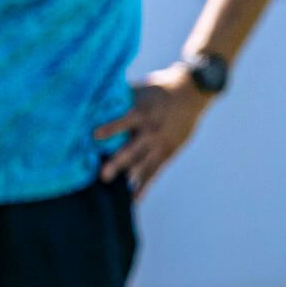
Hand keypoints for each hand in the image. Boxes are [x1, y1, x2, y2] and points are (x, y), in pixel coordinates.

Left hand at [93, 65, 210, 197]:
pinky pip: (154, 172)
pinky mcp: (168, 152)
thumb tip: (93, 99)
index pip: (124, 121)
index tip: (94, 136)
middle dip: (118, 163)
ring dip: (130, 178)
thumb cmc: (159, 88)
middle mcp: (151, 130)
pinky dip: (144, 185)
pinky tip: (134, 198)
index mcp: (142, 112)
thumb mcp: (141, 89)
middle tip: (103, 175)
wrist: (191, 92)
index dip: (110, 129)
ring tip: (117, 195)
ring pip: (143, 164)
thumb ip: (121, 98)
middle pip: (133, 149)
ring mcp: (160, 143)